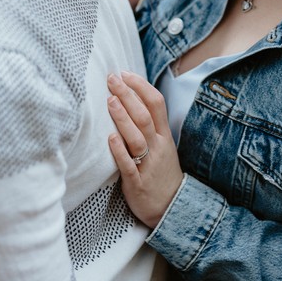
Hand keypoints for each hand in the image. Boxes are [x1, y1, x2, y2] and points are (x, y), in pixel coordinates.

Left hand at [107, 71, 183, 227]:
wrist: (171, 208)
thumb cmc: (160, 172)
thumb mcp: (161, 145)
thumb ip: (149, 125)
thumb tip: (130, 98)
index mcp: (163, 135)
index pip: (156, 103)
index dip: (140, 86)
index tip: (124, 73)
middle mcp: (158, 146)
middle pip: (145, 115)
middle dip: (128, 95)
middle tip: (112, 79)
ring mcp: (148, 164)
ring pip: (138, 137)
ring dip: (123, 118)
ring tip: (110, 101)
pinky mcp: (137, 182)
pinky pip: (129, 165)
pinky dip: (120, 151)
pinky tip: (110, 138)